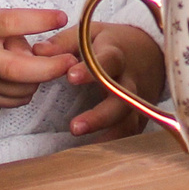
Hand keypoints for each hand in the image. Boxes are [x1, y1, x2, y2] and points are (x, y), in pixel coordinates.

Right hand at [0, 5, 73, 107]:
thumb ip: (9, 31)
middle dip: (50, 68)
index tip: (60, 17)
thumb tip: (37, 52)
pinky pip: (7, 102)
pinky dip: (23, 93)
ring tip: (41, 68)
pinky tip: (25, 81)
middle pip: (18, 69)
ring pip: (17, 90)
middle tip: (69, 61)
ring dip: (38, 82)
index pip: (12, 23)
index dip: (39, 21)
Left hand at [33, 20, 165, 139]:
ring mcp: (137, 101)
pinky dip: (115, 144)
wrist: (151, 53)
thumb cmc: (111, 43)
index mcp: (116, 54)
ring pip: (128, 120)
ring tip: (84, 147)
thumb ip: (63, 43)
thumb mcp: (90, 33)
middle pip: (121, 99)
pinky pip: (130, 133)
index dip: (91, 71)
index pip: (107, 61)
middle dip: (100, 115)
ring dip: (107, 134)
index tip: (70, 77)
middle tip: (74, 127)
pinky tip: (95, 156)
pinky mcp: (139, 116)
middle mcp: (128, 80)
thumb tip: (37, 51)